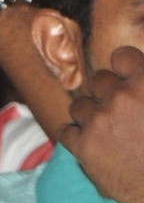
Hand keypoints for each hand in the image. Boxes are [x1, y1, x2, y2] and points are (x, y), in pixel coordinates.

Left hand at [60, 47, 143, 202]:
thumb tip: (136, 80)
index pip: (121, 56)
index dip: (122, 68)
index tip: (125, 81)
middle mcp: (120, 96)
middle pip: (98, 80)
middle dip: (105, 93)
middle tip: (116, 112)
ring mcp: (99, 120)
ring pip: (79, 105)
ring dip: (87, 115)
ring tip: (102, 130)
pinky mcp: (83, 146)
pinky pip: (66, 132)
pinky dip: (74, 138)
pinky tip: (88, 145)